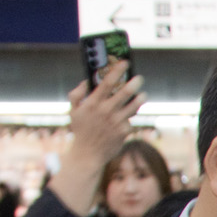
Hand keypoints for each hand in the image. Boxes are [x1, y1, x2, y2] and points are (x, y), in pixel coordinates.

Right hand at [46, 62, 145, 216]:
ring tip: (143, 94)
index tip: (125, 62)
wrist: (88, 154)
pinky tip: (131, 114)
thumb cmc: (81, 130)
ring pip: (132, 107)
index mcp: (92, 103)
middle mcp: (105, 111)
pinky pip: (130, 120)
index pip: (106, 83)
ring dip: (140, 100)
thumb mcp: (73, 110)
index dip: (117, 71)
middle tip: (140, 78)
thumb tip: (86, 81)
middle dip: (133, 84)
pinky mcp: (124, 132)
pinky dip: (131, 117)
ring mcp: (116, 122)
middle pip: (123, 94)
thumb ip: (76, 94)